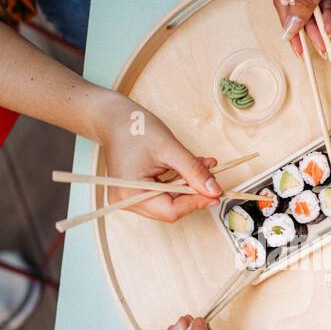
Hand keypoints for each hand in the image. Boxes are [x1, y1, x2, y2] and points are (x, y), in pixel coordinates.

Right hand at [100, 96, 221, 221]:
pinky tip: (192, 167)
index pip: (170, 211)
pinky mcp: (136, 191)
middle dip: (194, 193)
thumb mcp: (170, 149)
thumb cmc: (134, 128)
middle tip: (214, 180)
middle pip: (170, 209)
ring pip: (169, 200)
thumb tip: (213, 191)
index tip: (216, 194)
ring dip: (189, 185)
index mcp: (131, 193)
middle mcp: (127, 200)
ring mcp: (130, 197)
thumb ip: (193, 171)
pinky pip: (163, 192)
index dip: (196, 203)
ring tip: (205, 166)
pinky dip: (179, 181)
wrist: (114, 118)